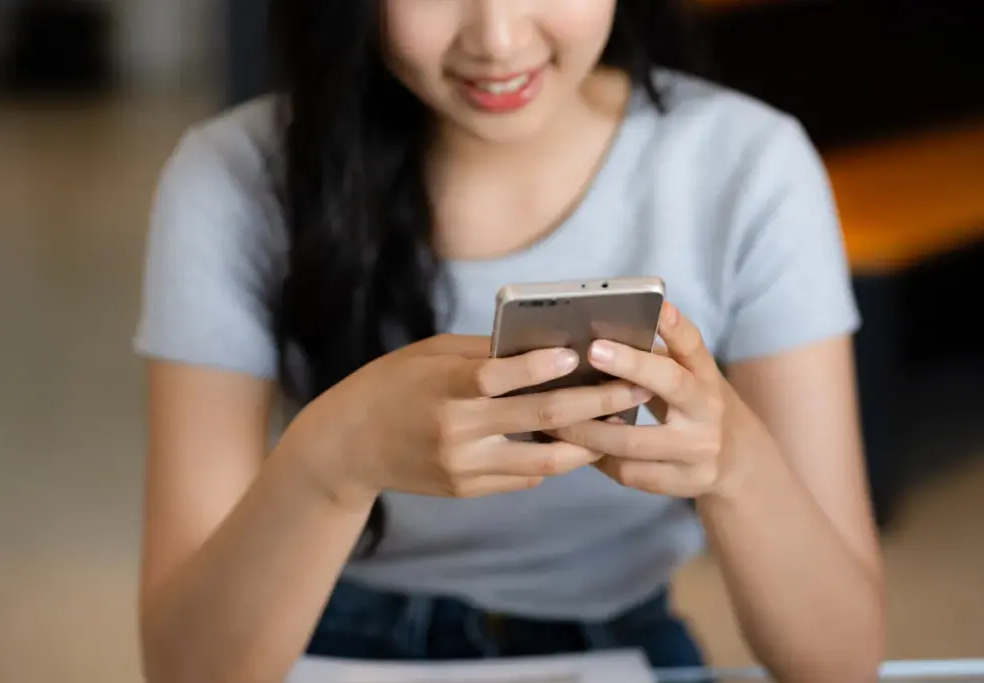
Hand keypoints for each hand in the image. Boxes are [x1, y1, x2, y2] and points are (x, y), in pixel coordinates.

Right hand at [281, 334, 652, 507]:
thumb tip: (543, 347)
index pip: (501, 375)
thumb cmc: (392, 384)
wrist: (349, 445)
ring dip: (587, 441)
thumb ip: (484, 353)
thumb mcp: (430, 355)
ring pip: (544, 459)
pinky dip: (551, 458)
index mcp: (445, 386)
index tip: (581, 353)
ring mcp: (464, 466)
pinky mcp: (466, 489)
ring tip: (617, 423)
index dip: (543, 366)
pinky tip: (573, 440)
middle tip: (634, 389)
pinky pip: (524, 476)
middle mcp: (457, 430)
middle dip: (595, 402)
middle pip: (540, 416)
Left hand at [551, 303, 759, 499]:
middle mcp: (706, 412)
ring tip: (554, 417)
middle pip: (669, 386)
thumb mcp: (690, 376)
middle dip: (630, 367)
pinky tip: (576, 447)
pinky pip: (629, 472)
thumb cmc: (695, 405)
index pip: (693, 347)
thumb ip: (661, 356)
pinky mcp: (682, 483)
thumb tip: (611, 330)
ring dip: (588, 430)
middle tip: (591, 352)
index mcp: (706, 377)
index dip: (675, 327)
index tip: (657, 308)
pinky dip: (598, 459)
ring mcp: (697, 452)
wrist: (737, 461)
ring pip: (633, 442)